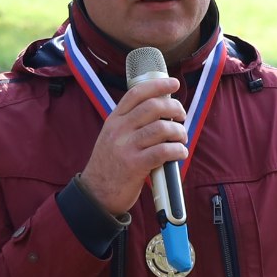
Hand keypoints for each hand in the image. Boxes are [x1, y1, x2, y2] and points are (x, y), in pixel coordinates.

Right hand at [78, 73, 184, 217]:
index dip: (158, 85)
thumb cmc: (110, 165)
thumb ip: (131, 123)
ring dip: (179, 132)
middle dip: (174, 108)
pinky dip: (177, 151)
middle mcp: (119, 130)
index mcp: (114, 120)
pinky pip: (163, 151)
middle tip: (181, 116)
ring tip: (181, 139)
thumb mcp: (112, 137)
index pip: (137, 93)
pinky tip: (180, 153)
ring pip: (161, 128)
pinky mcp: (135, 165)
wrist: (96, 193)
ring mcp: (126, 147)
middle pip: (153, 107)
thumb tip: (162, 110)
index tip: (173, 83)